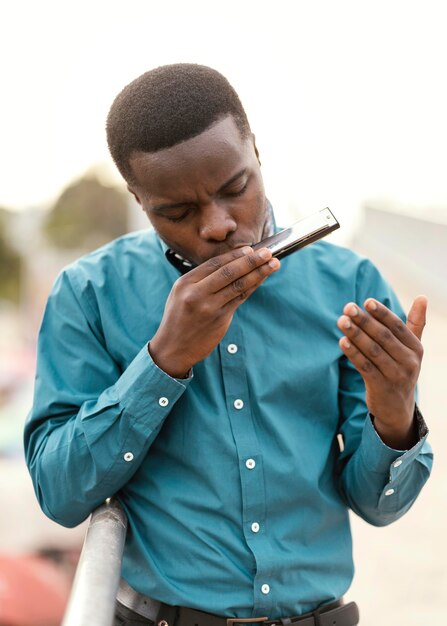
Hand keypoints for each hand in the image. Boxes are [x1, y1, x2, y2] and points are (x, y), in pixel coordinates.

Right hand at [149, 246, 279, 377]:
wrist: (172, 348)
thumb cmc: (179, 318)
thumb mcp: (181, 294)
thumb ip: (201, 280)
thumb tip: (231, 264)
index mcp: (185, 283)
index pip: (214, 264)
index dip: (234, 255)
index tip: (250, 249)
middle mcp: (196, 293)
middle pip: (229, 272)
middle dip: (251, 260)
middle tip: (268, 252)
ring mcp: (209, 307)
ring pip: (238, 285)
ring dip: (258, 273)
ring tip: (273, 264)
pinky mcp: (220, 319)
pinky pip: (240, 299)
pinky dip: (253, 287)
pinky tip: (261, 280)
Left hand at [337, 295, 427, 448]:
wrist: (397, 409)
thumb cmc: (401, 370)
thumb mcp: (412, 349)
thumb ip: (415, 324)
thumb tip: (422, 296)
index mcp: (415, 349)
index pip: (397, 327)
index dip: (382, 313)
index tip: (366, 301)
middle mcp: (409, 362)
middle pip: (383, 337)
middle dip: (364, 321)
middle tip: (348, 308)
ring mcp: (395, 376)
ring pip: (372, 351)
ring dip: (355, 335)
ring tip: (341, 321)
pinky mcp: (380, 387)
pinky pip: (364, 367)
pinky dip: (353, 354)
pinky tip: (342, 342)